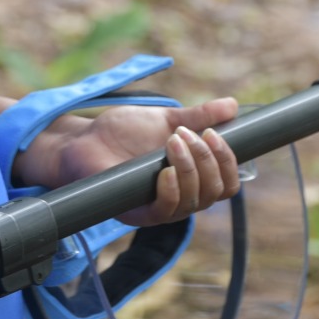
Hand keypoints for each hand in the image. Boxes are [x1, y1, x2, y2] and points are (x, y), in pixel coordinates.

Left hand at [18, 98, 241, 226]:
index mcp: (192, 178)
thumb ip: (199, 116)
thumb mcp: (166, 119)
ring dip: (190, 168)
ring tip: (172, 141)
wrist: (85, 138)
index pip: (226, 185)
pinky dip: (172, 190)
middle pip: (215, 193)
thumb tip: (234, 105)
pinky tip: (166, 170)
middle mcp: (181, 197)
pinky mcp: (137, 213)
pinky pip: (165, 212)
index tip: (215, 134)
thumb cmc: (123, 132)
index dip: (228, 162)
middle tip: (186, 134)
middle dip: (208, 160)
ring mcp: (160, 207)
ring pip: (194, 202)